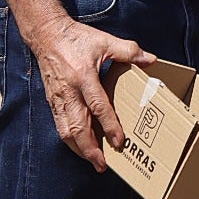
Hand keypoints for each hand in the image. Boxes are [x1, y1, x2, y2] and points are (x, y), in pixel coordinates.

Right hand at [32, 14, 156, 170]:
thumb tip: (151, 61)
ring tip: (93, 161)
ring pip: (66, 130)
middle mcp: (69, 91)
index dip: (109, 125)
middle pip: (78, 127)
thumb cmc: (77, 38)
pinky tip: (80, 147)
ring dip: (79, 149)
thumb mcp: (105, 41)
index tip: (119, 141)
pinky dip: (70, 140)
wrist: (47, 34)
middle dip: (91, 149)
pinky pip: (60, 125)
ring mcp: (58, 97)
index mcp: (84, 76)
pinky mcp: (52, 100)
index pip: (98, 106)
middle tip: (103, 164)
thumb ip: (129, 51)